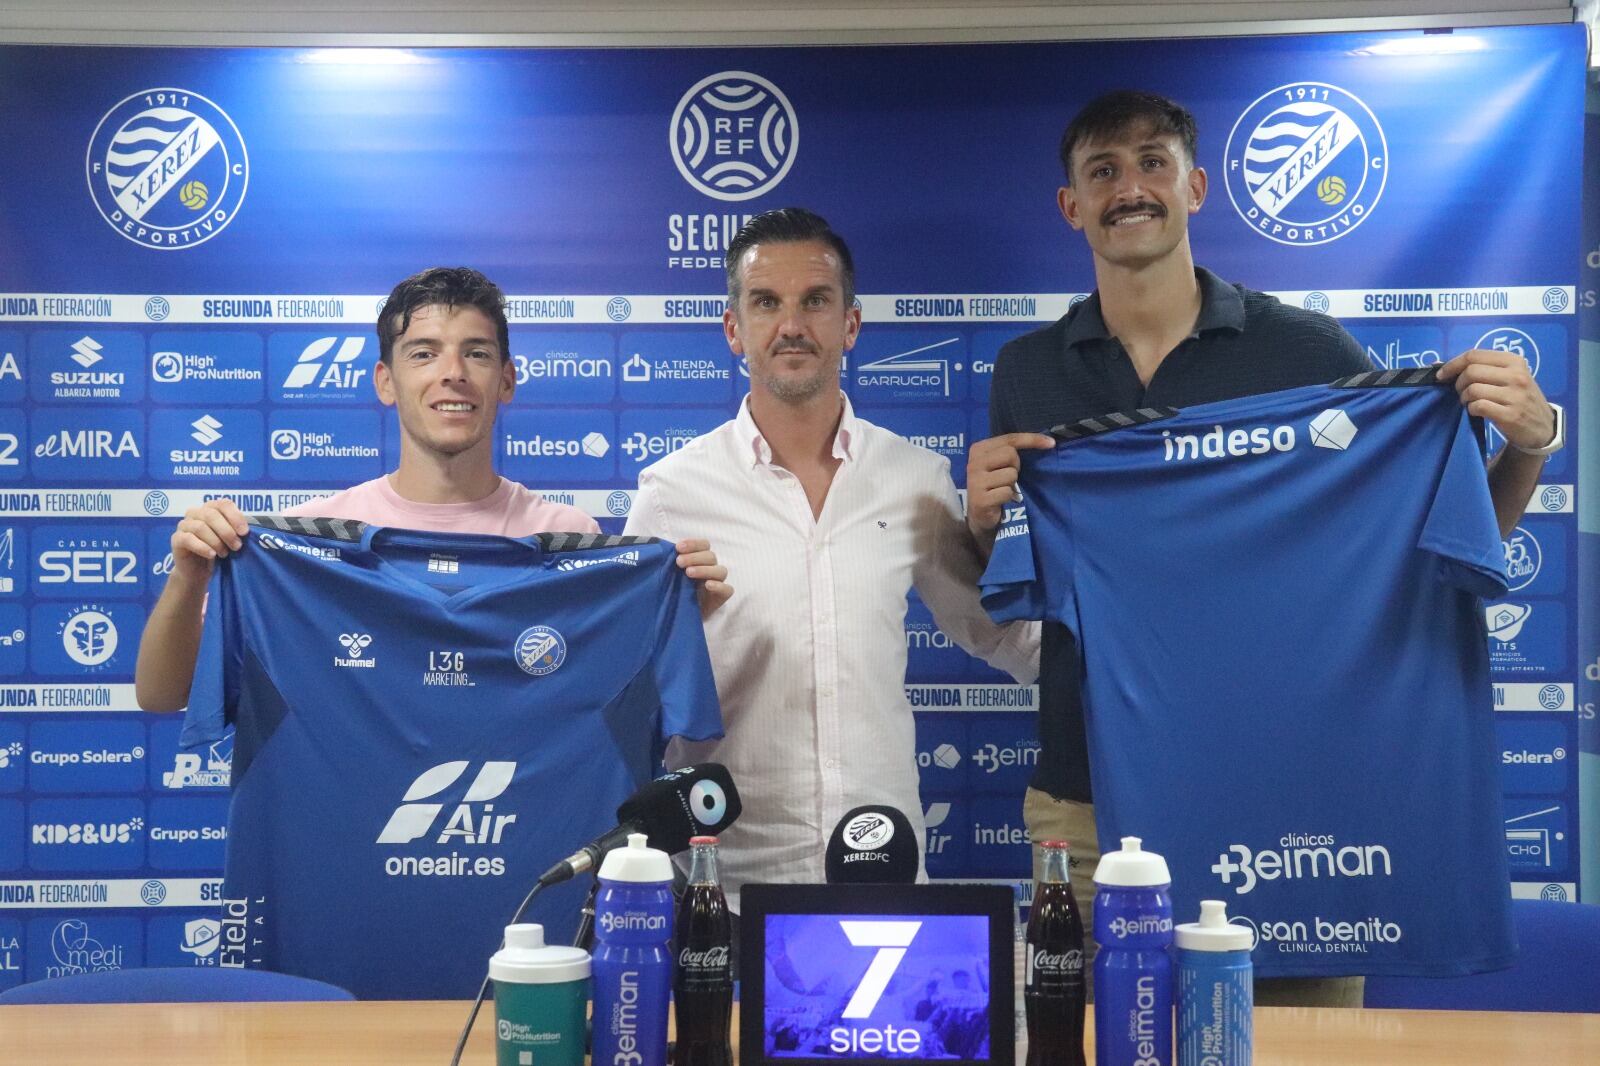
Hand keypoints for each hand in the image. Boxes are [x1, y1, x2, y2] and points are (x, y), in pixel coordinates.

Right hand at [169, 498, 249, 587]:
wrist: (198, 571)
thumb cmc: (217, 551)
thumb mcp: (230, 540)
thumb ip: (236, 531)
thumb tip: (246, 530)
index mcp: (211, 508)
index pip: (223, 504)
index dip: (235, 516)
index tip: (244, 532)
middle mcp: (195, 513)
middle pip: (211, 515)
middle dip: (227, 531)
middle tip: (237, 546)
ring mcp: (184, 525)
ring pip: (200, 527)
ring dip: (216, 541)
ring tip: (224, 553)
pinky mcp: (176, 539)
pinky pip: (188, 539)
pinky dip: (202, 547)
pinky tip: (211, 555)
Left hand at [674, 538, 731, 616]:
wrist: (680, 613)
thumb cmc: (675, 590)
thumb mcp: (670, 574)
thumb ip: (669, 562)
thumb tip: (659, 550)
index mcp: (701, 559)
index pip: (703, 545)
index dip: (693, 543)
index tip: (678, 547)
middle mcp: (711, 568)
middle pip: (711, 556)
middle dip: (694, 557)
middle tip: (679, 562)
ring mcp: (718, 582)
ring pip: (720, 570)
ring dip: (704, 569)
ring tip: (688, 573)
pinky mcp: (721, 597)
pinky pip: (727, 589)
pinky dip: (719, 586)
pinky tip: (708, 585)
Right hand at [965, 433, 1054, 537]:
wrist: (978, 514)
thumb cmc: (993, 485)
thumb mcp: (998, 463)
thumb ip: (1011, 451)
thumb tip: (1048, 441)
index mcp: (978, 449)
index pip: (1010, 439)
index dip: (1032, 439)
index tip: (1051, 443)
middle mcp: (974, 463)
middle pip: (1010, 454)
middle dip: (1015, 466)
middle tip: (1007, 477)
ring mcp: (976, 481)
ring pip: (1011, 474)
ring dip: (1012, 484)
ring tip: (1001, 489)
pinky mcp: (981, 499)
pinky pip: (1007, 492)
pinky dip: (1008, 498)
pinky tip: (999, 501)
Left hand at [1436, 349, 1554, 451]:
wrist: (1542, 426)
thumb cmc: (1519, 398)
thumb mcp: (1509, 376)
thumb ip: (1483, 368)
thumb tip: (1440, 366)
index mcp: (1514, 361)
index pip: (1474, 355)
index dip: (1452, 364)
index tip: (1442, 375)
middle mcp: (1516, 375)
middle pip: (1471, 371)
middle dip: (1458, 383)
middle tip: (1461, 392)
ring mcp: (1515, 395)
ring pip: (1473, 389)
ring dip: (1464, 398)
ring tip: (1470, 402)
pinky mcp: (1511, 414)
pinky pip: (1479, 406)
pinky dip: (1472, 409)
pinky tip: (1477, 411)